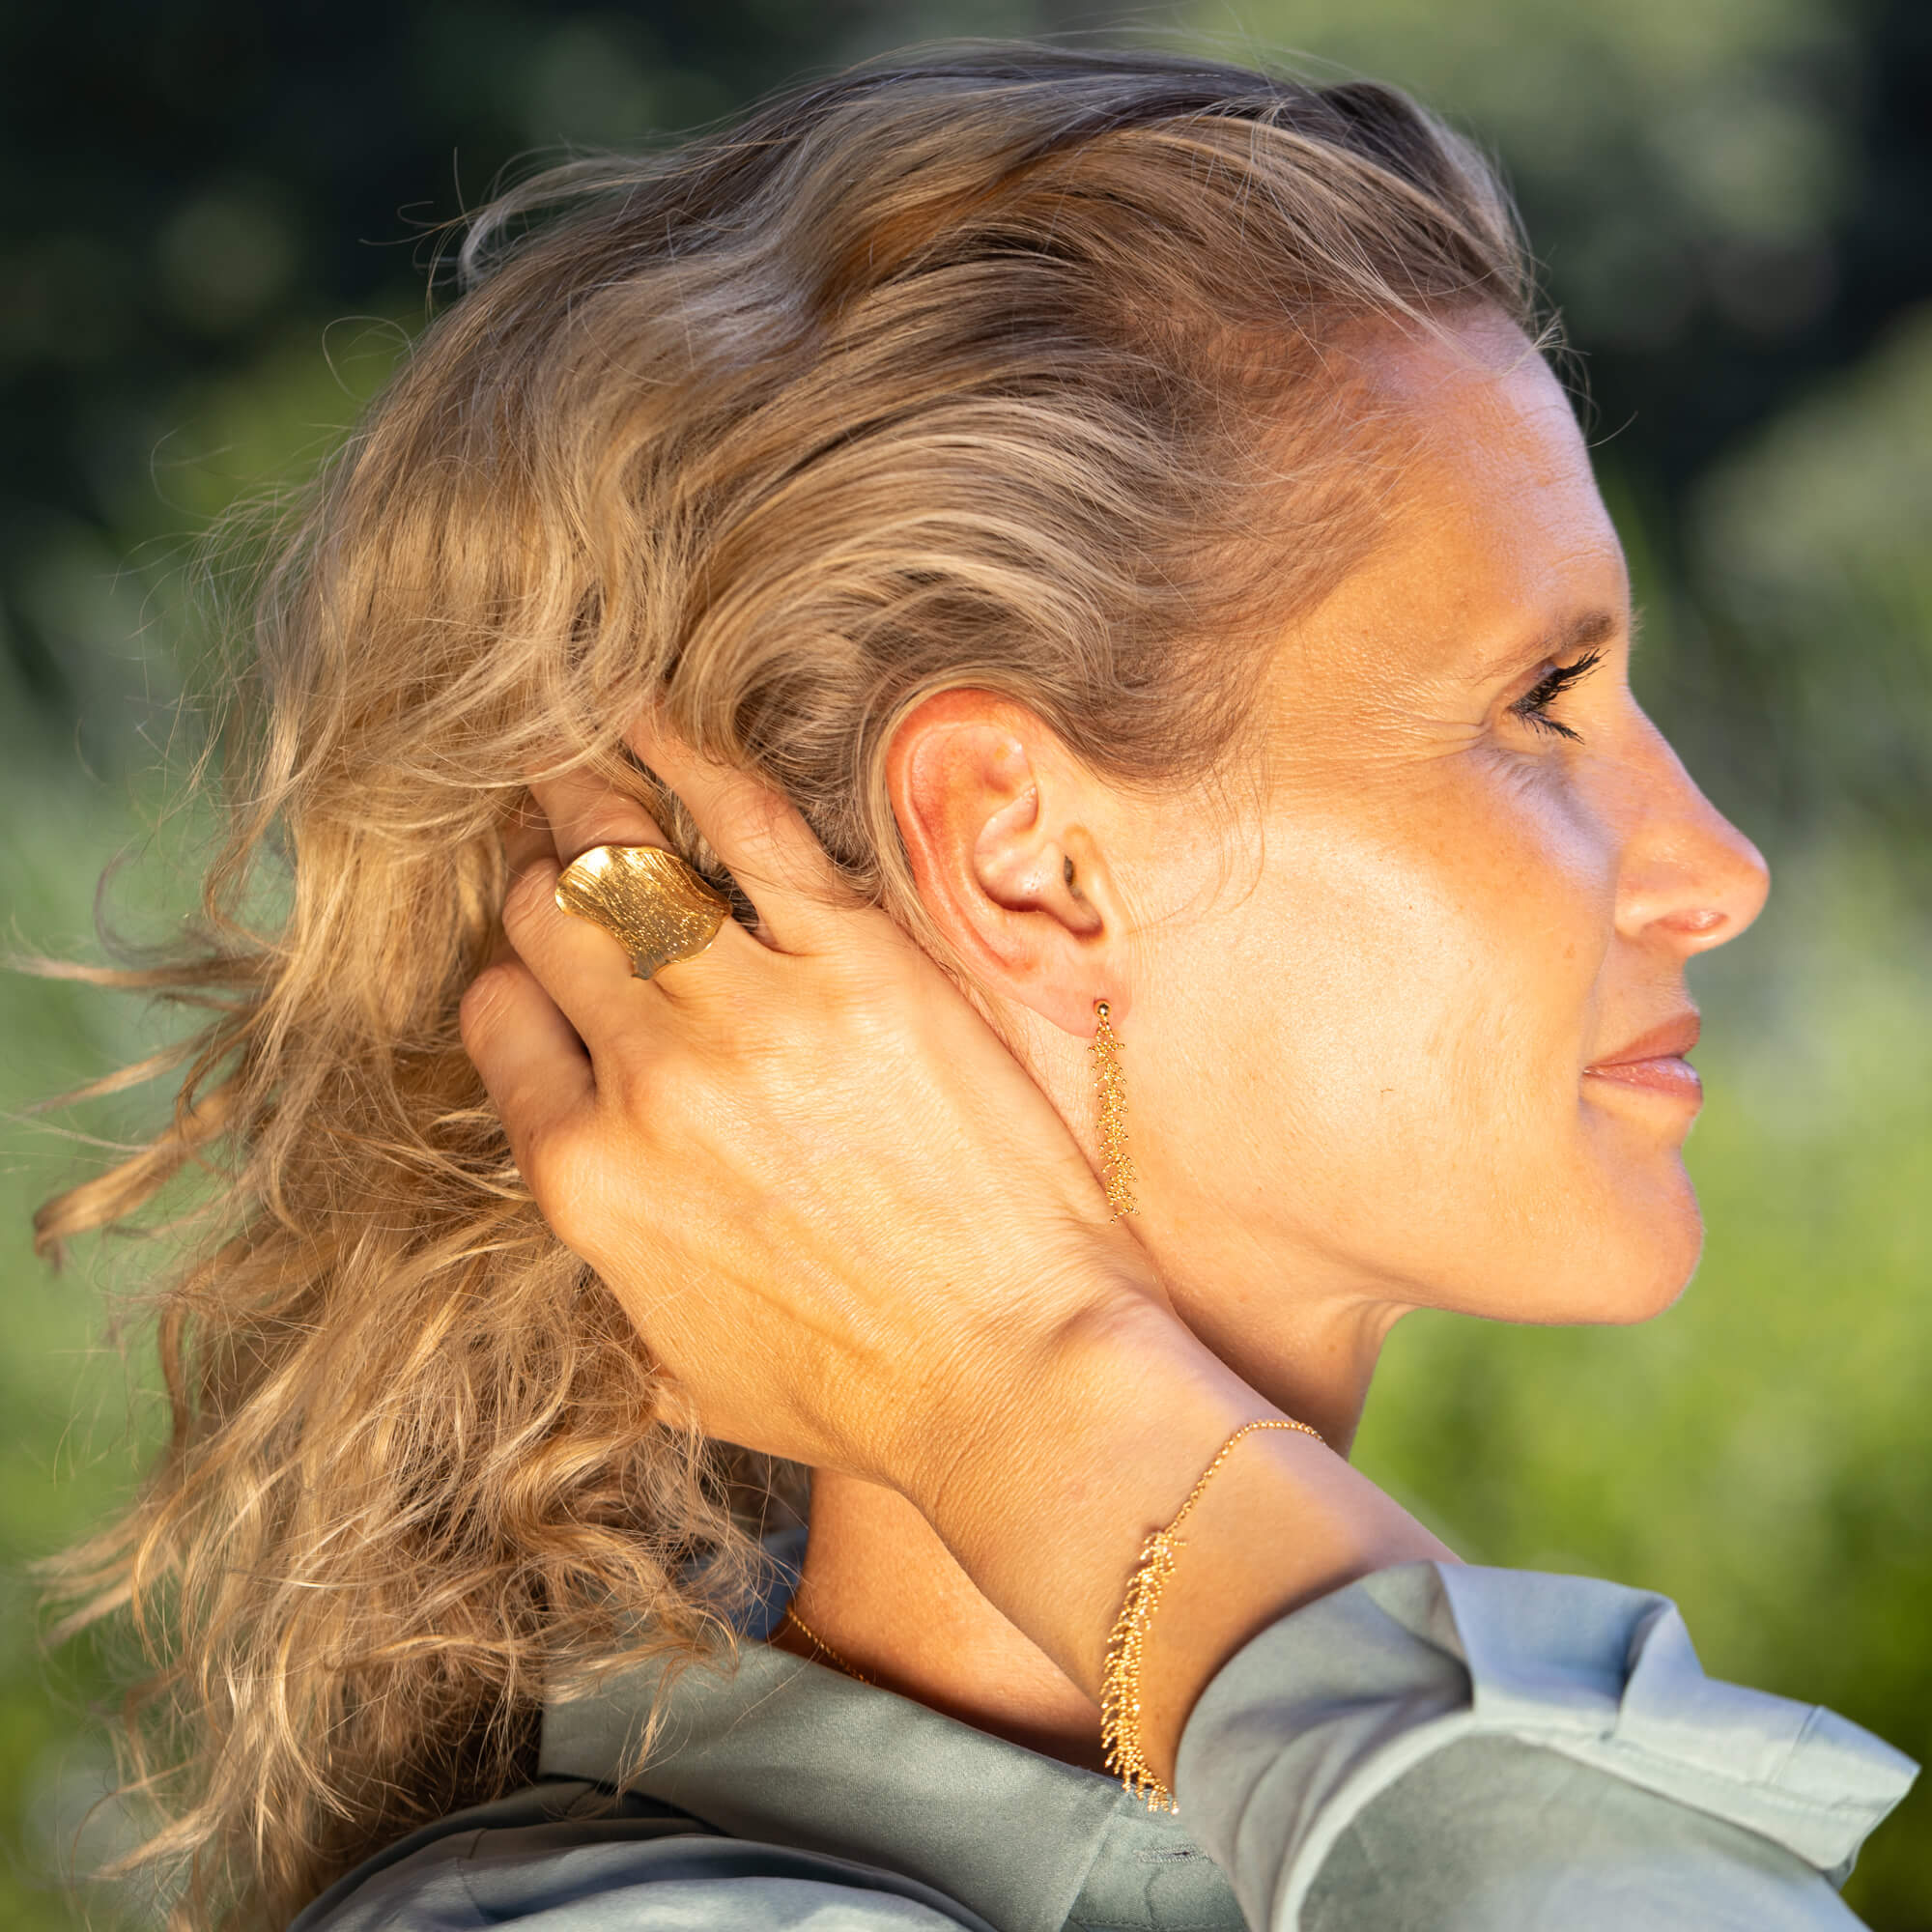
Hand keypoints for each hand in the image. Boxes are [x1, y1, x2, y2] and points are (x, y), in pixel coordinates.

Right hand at [459, 724, 1168, 1519]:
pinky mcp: (859, 963)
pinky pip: (747, 826)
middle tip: (560, 844)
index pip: (498, 1020)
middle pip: (552, 926)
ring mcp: (750, 1014)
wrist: (1013, 1379)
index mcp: (586, 1180)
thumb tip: (590, 1190)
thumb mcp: (676, 1365)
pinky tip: (644, 712)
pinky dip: (684, 756)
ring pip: (626, 867)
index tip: (541, 959)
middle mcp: (645, 1084)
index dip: (515, 979)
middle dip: (548, 882)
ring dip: (587, 800)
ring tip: (568, 748)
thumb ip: (610, 1263)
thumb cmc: (855, 1393)